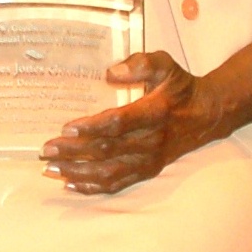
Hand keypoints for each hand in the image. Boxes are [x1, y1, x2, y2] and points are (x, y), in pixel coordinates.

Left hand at [41, 51, 225, 194]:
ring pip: (109, 172)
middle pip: (106, 150)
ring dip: (77, 173)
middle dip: (73, 152)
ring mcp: (149, 160)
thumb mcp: (165, 65)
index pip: (119, 123)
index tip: (65, 128)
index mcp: (155, 112)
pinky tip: (70, 184)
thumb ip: (140, 63)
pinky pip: (118, 184)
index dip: (91, 127)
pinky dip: (93, 187)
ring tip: (50, 169)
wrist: (206, 115)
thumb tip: (110, 72)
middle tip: (45, 150)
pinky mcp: (147, 171)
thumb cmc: (179, 87)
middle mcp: (152, 140)